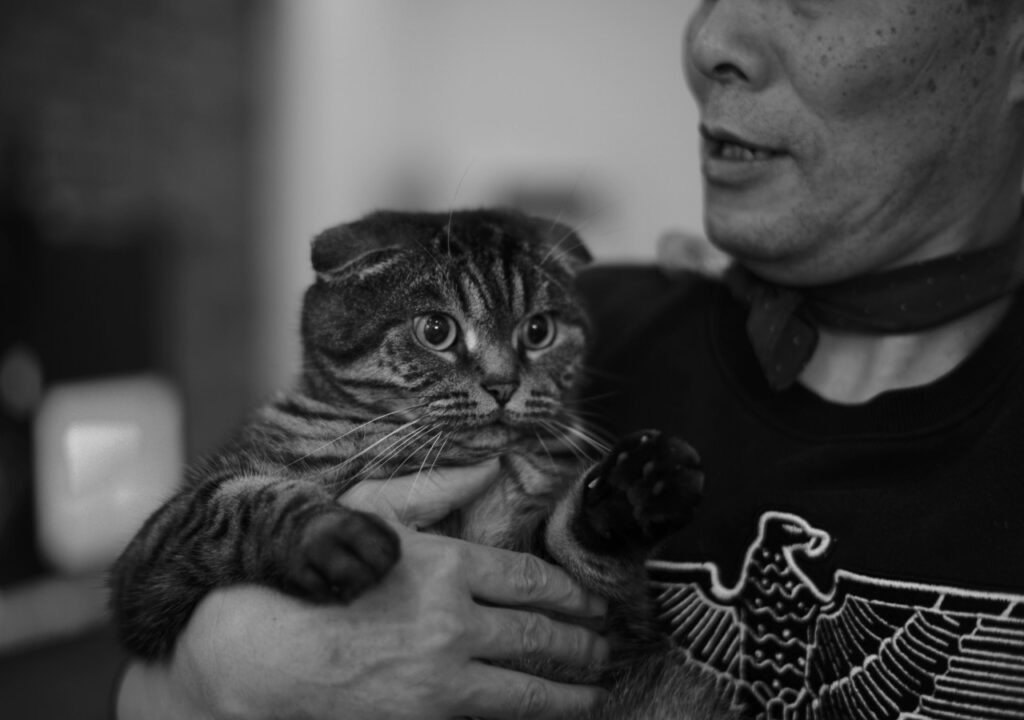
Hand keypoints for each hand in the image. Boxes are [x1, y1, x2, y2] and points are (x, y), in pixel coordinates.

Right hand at [117, 462, 608, 718]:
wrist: (252, 661)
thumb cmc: (307, 579)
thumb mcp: (363, 514)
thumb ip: (432, 489)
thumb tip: (489, 466)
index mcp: (443, 566)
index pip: (534, 581)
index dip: (573, 593)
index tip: (591, 602)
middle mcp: (451, 625)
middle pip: (545, 637)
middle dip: (585, 644)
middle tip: (605, 645)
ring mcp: (440, 682)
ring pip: (531, 691)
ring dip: (573, 692)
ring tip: (593, 691)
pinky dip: (528, 719)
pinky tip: (545, 714)